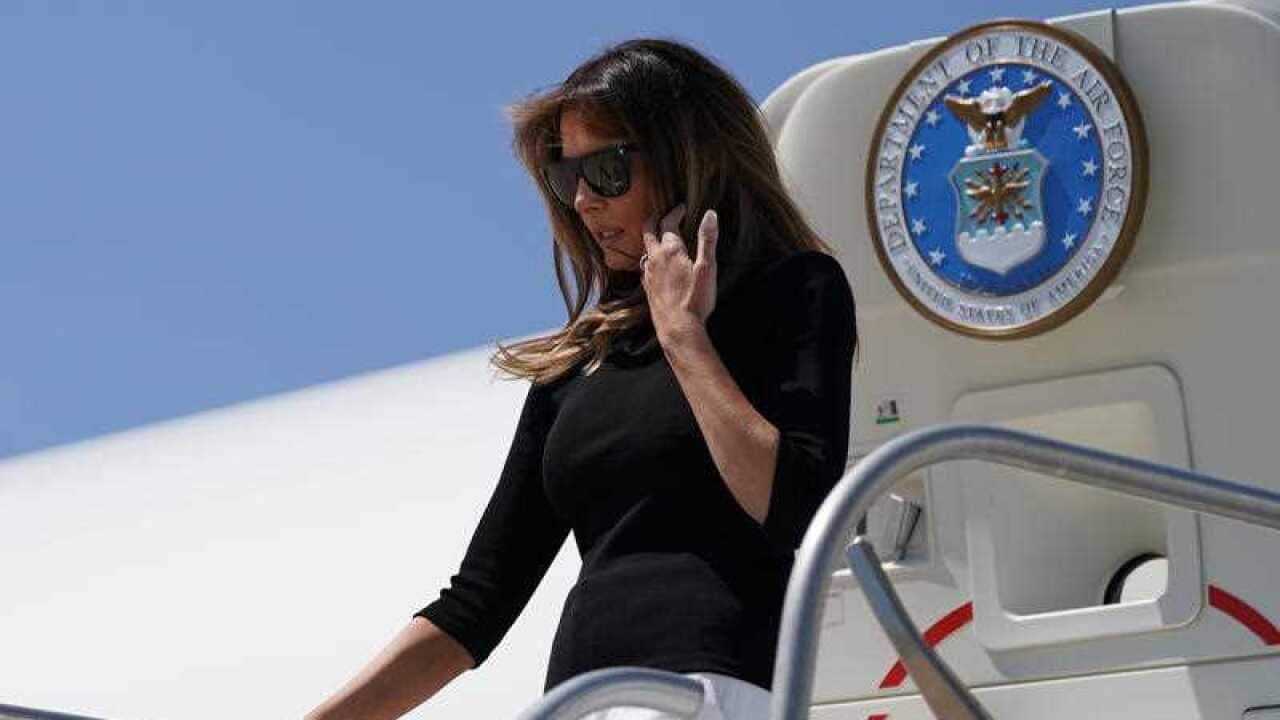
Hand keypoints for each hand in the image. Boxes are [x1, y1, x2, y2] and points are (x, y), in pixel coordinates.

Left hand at [641, 204, 718, 343]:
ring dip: (651, 238)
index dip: (675, 212)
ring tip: (660, 237)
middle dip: (655, 219)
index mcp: (670, 250)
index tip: (681, 207)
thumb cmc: (695, 300)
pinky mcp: (647, 287)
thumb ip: (707, 239)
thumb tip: (710, 214)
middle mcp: (655, 259)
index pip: (668, 222)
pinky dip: (650, 257)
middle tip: (662, 214)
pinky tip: (656, 264)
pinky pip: (645, 266)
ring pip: (645, 249)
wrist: (678, 328)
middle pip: (649, 231)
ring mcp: (648, 273)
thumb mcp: (707, 267)